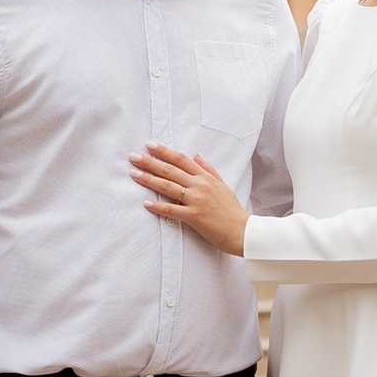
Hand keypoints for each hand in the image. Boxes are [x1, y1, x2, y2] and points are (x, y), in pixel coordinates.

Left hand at [132, 142, 248, 254]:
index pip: (182, 160)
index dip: (165, 151)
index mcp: (206, 177)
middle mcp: (200, 185)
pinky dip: (159, 207)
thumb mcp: (222, 185)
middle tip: (134, 157)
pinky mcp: (194, 216)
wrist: (242, 230)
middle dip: (150, 162)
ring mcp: (196, 200)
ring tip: (134, 174)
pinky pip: (172, 210)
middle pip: (171, 170)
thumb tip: (197, 155)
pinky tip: (146, 204)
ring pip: (169, 186)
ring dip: (149, 180)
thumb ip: (209, 170)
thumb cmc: (232, 209)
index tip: (150, 145)